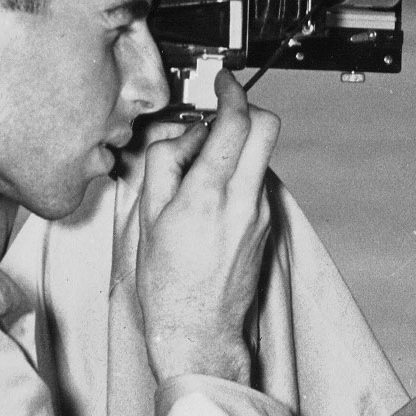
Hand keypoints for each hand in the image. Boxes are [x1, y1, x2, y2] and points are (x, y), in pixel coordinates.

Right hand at [136, 71, 279, 385]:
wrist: (199, 333)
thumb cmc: (168, 286)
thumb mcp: (148, 219)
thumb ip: (165, 165)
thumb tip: (184, 136)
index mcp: (209, 194)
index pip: (236, 122)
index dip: (231, 92)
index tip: (223, 82)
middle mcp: (244, 201)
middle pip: (268, 127)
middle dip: (247, 109)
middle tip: (222, 112)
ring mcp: (262, 214)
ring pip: (264, 155)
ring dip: (241, 144)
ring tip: (205, 165)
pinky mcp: (267, 227)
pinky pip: (259, 183)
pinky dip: (241, 174)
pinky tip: (214, 195)